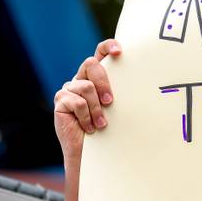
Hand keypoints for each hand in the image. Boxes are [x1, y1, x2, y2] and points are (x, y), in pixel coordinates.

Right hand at [54, 39, 120, 160]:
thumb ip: (118, 93)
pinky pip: (77, 102)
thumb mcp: (115, 109)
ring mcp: (68, 90)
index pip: (99, 54)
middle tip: (110, 103)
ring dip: (96, 108)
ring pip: (86, 87)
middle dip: (104, 83)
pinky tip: (89, 128)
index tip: (119, 51)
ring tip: (101, 124)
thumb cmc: (106, 131)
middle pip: (91, 64)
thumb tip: (140, 81)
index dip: (107, 47)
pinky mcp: (60, 101)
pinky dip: (86, 117)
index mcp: (95, 77)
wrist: (89, 153)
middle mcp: (80, 80)